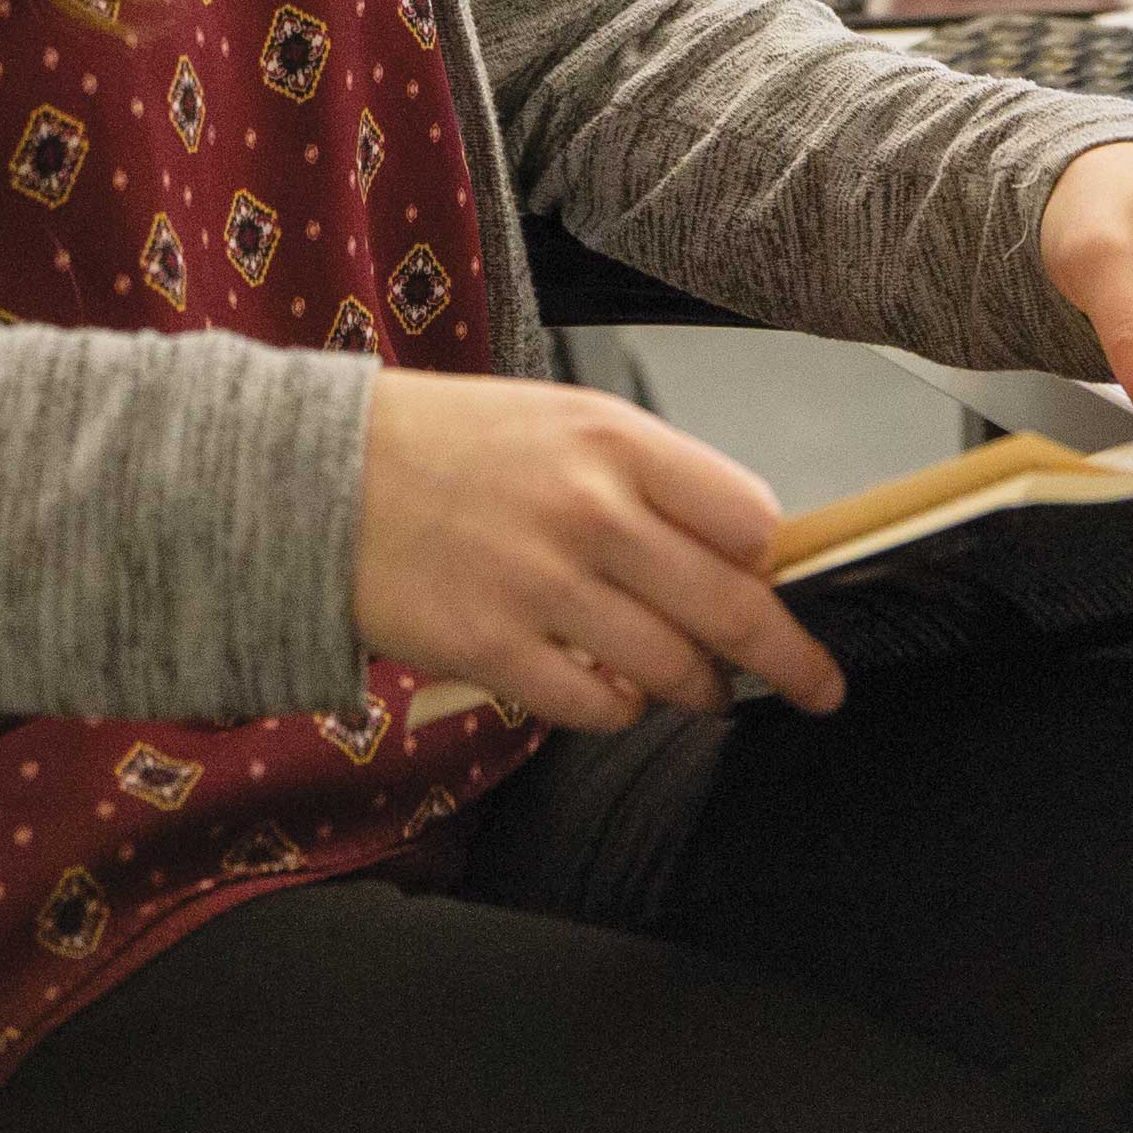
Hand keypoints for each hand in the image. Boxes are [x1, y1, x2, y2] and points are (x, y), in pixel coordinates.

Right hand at [354, 369, 844, 728]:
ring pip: (676, 671)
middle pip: (734, 607)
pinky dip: (621, 711)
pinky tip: (612, 693)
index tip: (773, 582)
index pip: (750, 519)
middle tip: (819, 683)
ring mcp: (546, 587)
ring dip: (701, 690)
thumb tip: (734, 550)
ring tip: (698, 687)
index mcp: (615, 440)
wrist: (313, 478)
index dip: (771, 561)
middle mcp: (593, 512)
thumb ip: (645, 476)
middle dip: (791, 659)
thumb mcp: (558, 421)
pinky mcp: (497, 651)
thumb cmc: (442, 445)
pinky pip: (600, 708)